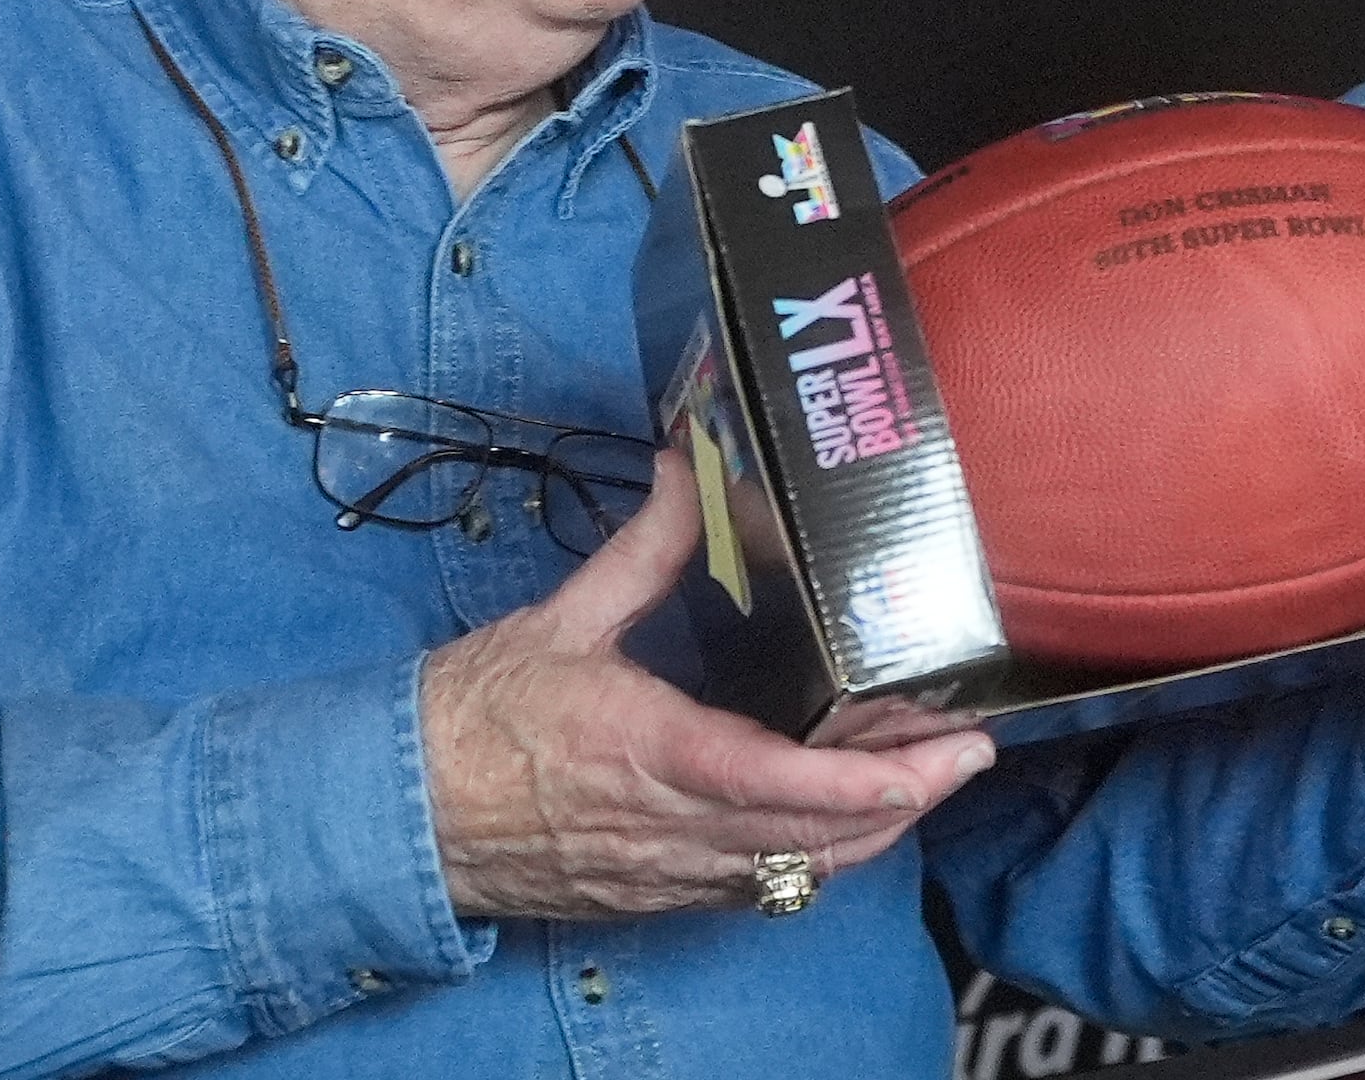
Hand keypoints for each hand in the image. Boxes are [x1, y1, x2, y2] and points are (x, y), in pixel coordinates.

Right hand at [420, 449, 994, 918]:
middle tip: (969, 755)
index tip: (937, 759)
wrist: (395, 814)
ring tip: (929, 779)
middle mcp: (669, 826)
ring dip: (871, 832)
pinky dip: (813, 857)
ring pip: (795, 870)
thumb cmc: (470, 717)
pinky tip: (847, 820)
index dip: (867, 780)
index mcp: (649, 751)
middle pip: (814, 835)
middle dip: (907, 800)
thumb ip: (647, 549)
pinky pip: (756, 889)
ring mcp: (665, 872)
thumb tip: (691, 468)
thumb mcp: (561, 619)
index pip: (778, 778)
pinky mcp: (654, 896)